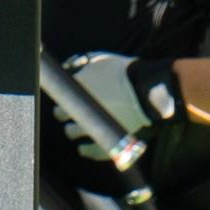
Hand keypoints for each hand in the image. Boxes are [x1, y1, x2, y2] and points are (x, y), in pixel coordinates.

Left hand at [64, 50, 179, 145]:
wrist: (150, 89)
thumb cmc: (128, 71)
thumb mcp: (103, 59)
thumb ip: (85, 63)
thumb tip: (70, 67)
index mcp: (79, 86)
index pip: (60, 95)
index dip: (63, 99)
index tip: (67, 101)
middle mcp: (82, 106)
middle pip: (61, 114)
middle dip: (65, 113)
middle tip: (73, 114)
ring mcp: (93, 125)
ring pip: (71, 131)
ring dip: (72, 130)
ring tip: (77, 130)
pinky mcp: (105, 140)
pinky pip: (89, 150)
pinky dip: (85, 149)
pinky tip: (83, 147)